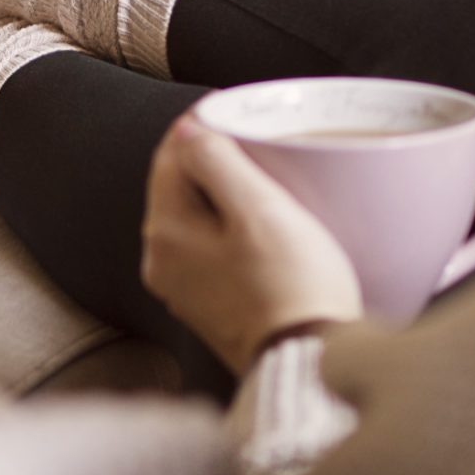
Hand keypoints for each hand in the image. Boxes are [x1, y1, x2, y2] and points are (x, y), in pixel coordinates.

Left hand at [141, 116, 362, 374]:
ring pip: (200, 218)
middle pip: (182, 186)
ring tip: (271, 184)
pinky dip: (236, 230)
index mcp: (166, 233)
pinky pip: (215, 249)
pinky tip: (270, 229)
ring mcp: (186, 288)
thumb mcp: (257, 210)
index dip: (203, 126)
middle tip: (261, 146)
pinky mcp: (213, 306)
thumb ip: (217, 161)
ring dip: (229, 195)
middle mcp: (164, 263)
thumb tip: (189, 128)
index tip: (240, 113)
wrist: (310, 361)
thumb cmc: (291, 287)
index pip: (171, 155)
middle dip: (217, 160)